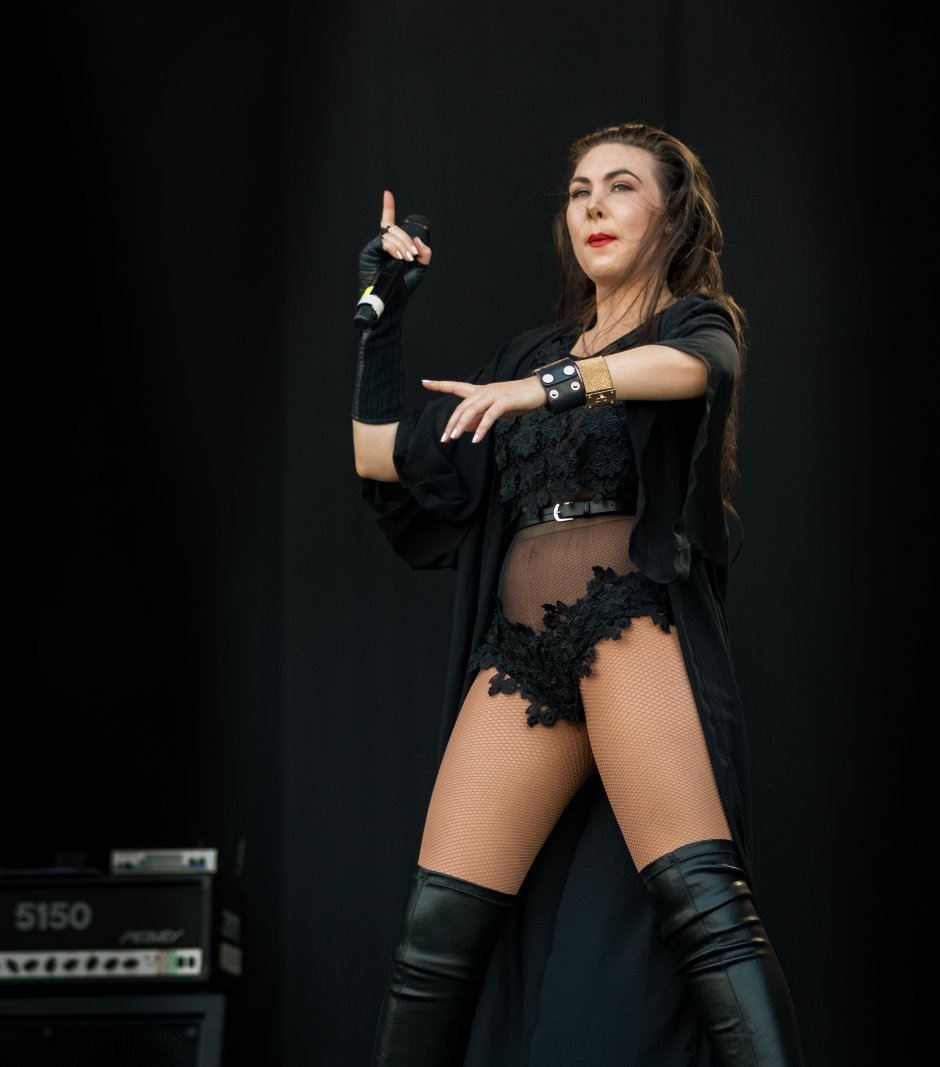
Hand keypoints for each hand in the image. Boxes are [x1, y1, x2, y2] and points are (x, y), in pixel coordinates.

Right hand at [357, 190, 431, 308]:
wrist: (391, 305)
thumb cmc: (402, 289)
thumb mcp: (419, 270)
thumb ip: (424, 255)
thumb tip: (418, 241)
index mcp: (391, 247)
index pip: (387, 223)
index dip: (388, 208)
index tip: (387, 194)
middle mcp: (380, 246)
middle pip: (394, 229)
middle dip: (407, 240)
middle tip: (413, 255)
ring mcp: (373, 249)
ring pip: (389, 234)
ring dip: (402, 245)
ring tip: (406, 259)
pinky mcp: (367, 254)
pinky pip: (382, 241)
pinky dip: (393, 247)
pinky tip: (400, 257)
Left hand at [422, 376, 546, 443]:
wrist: (538, 390)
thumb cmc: (517, 400)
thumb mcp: (495, 410)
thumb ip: (479, 418)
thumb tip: (465, 429)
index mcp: (480, 391)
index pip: (456, 386)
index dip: (440, 385)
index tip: (424, 382)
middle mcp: (483, 391)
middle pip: (461, 406)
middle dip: (451, 423)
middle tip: (444, 439)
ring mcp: (493, 395)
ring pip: (471, 410)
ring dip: (461, 425)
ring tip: (453, 438)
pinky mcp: (504, 401)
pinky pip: (489, 416)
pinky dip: (482, 428)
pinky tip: (476, 439)